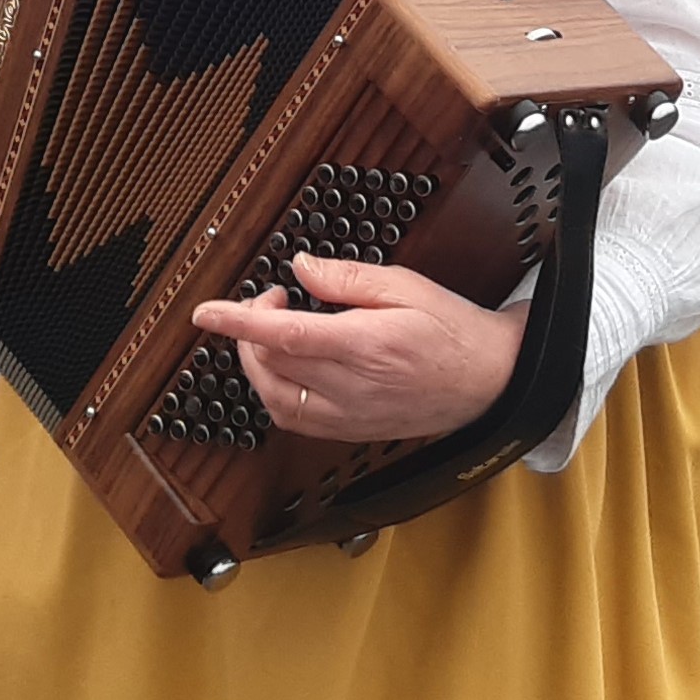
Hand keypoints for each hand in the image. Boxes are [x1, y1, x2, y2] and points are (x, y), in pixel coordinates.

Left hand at [191, 256, 528, 441]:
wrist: (491, 379)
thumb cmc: (455, 331)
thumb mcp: (408, 285)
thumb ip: (349, 278)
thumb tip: (302, 270)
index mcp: (367, 344)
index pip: (285, 334)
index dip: (239, 322)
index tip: (207, 312)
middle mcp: (354, 386)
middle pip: (272, 364)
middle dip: (253, 330)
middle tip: (271, 301)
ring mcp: (350, 414)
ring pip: (274, 396)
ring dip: (257, 364)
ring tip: (272, 336)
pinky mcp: (351, 430)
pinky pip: (293, 418)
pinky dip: (274, 392)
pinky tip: (285, 370)